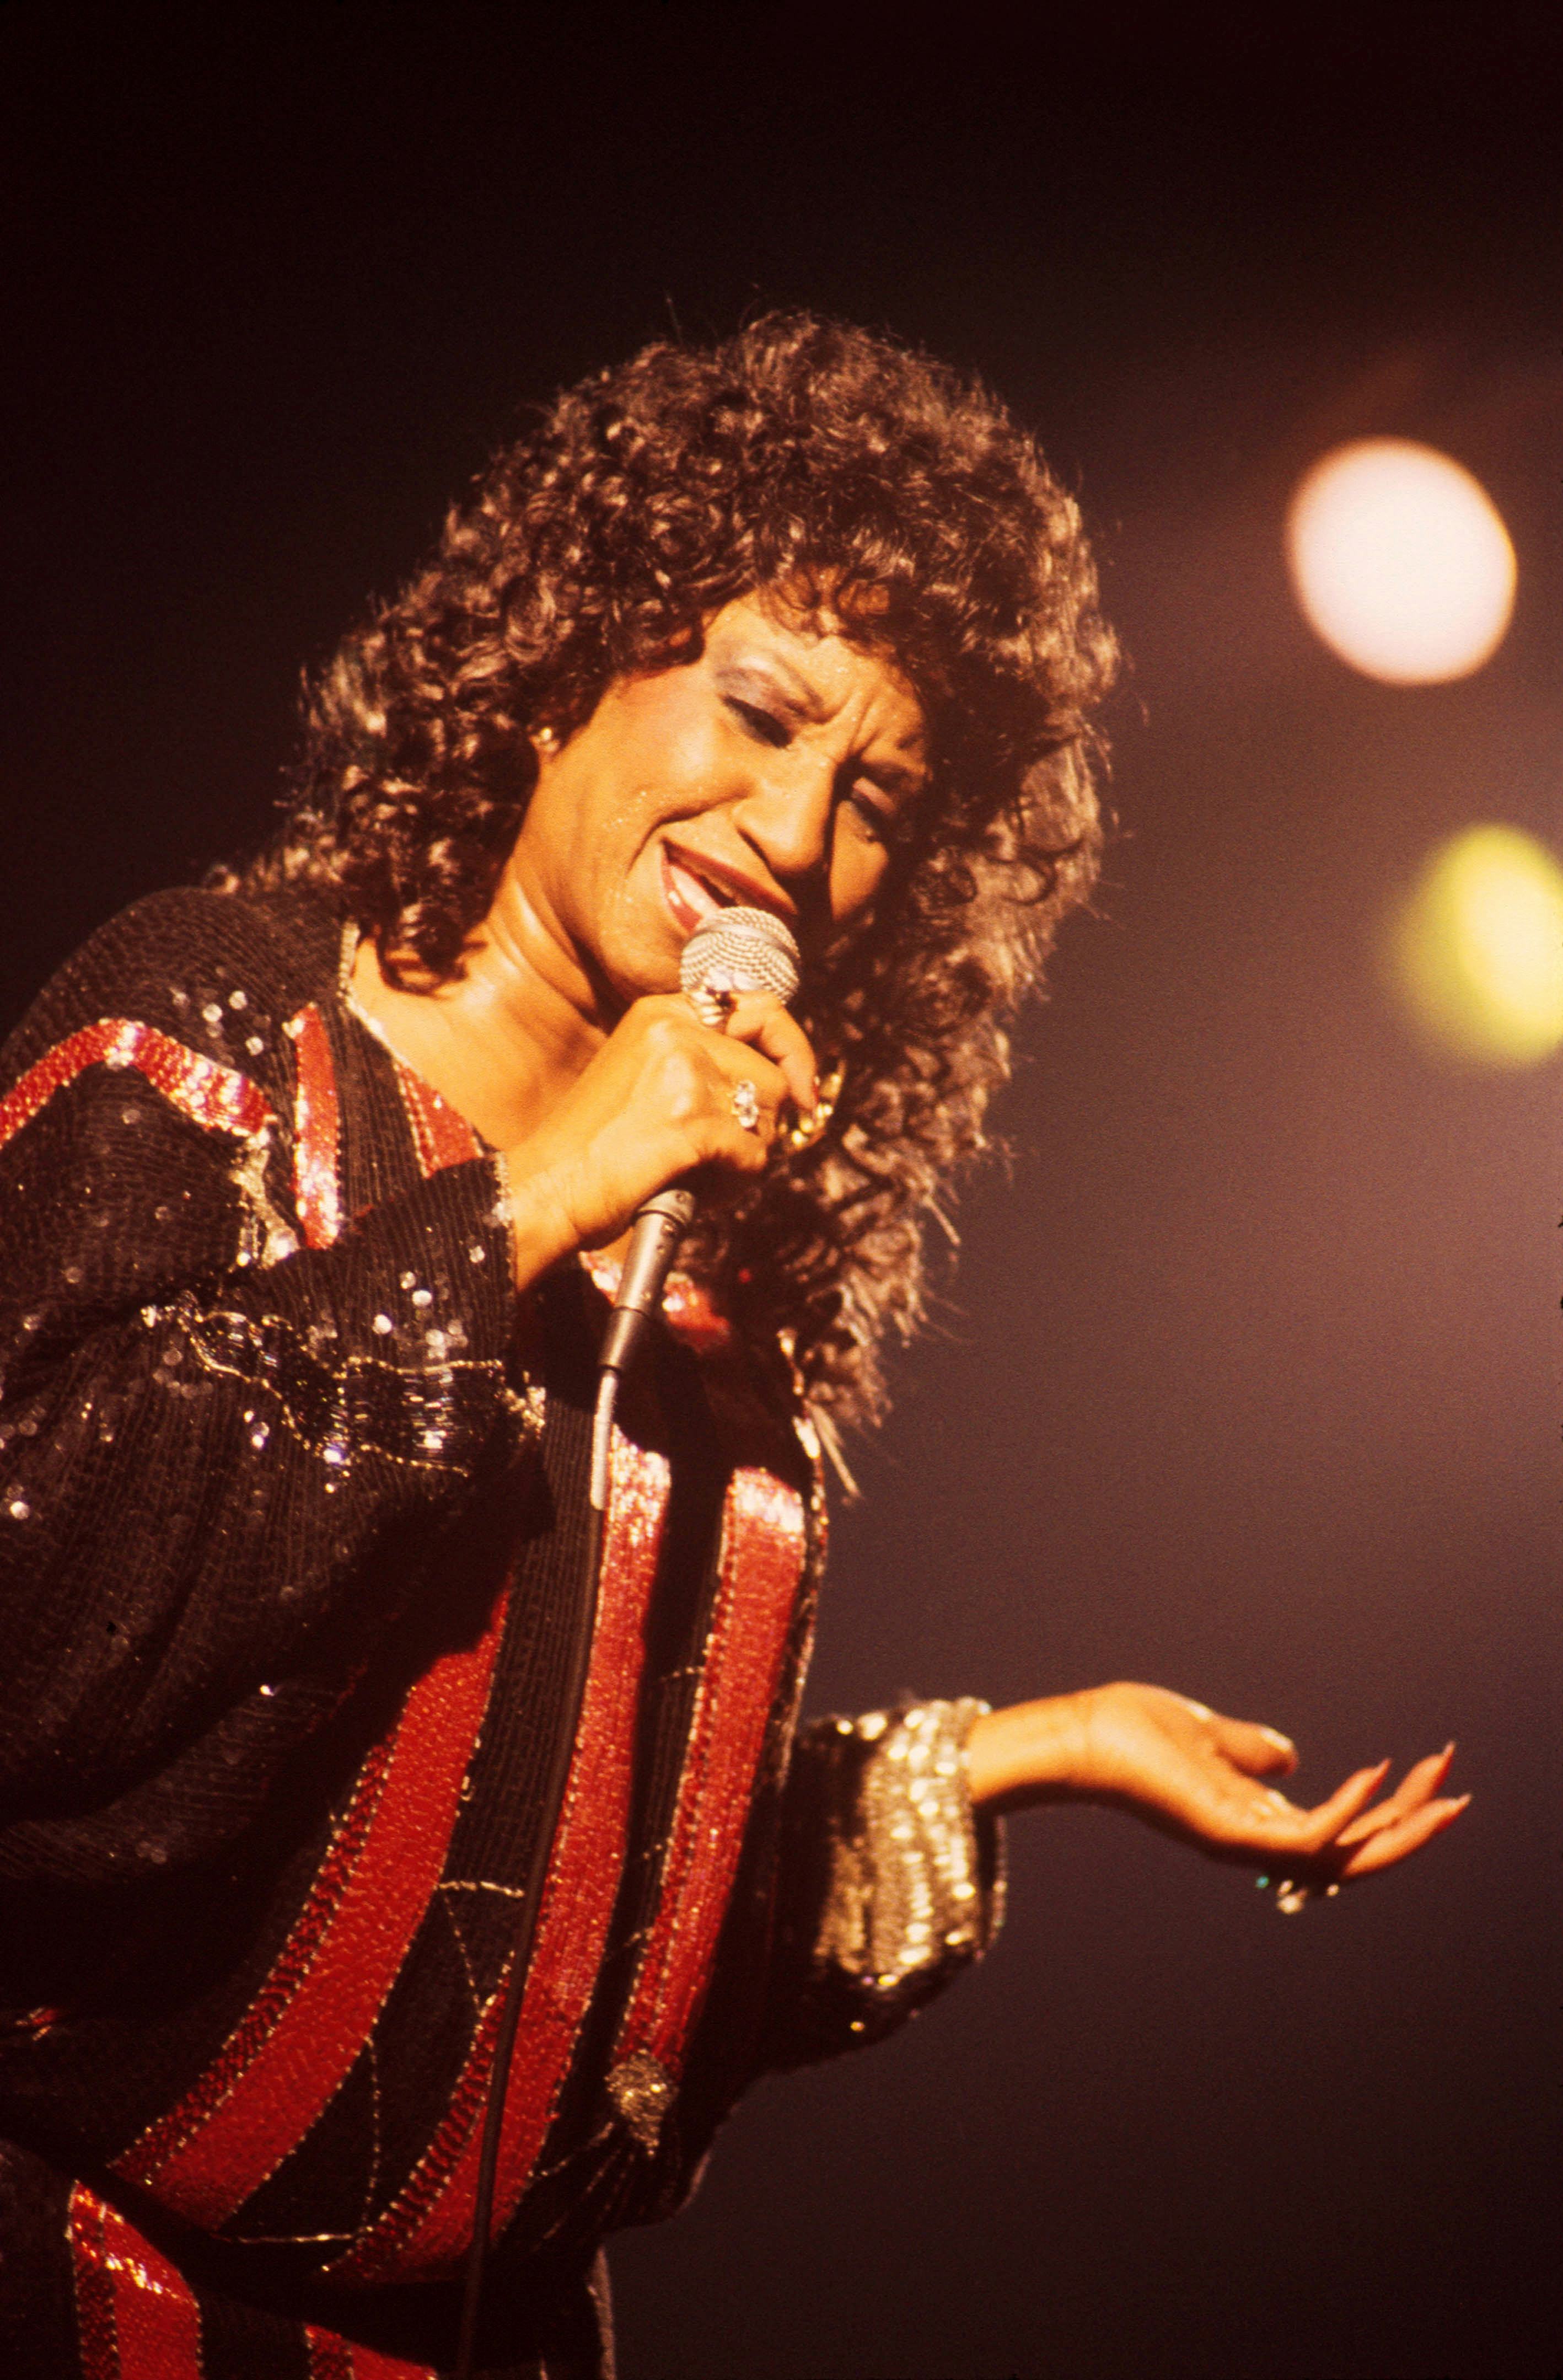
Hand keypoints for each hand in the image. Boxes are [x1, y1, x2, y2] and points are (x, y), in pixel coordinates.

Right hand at [500, 989, 816, 1279]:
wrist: (546, 1190)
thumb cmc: (591, 1149)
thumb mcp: (641, 1077)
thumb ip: (697, 1060)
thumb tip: (775, 1075)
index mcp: (659, 1013)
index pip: (756, 1007)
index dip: (789, 1045)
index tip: (799, 1084)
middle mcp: (673, 1030)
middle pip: (771, 1065)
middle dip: (776, 1108)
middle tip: (771, 1137)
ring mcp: (683, 1071)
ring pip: (769, 1110)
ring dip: (750, 1151)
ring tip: (704, 1172)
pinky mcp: (691, 1119)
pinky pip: (754, 1152)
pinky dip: (737, 1180)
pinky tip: (700, 1190)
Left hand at [964, 1682, 1467, 1889]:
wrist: (1082, 1736)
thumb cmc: (1134, 1732)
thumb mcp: (1210, 1735)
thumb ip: (1253, 1751)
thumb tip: (1290, 1757)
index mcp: (1255, 1821)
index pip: (1340, 1832)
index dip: (1389, 1811)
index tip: (1431, 1774)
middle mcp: (1256, 1842)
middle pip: (1355, 1854)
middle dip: (1412, 1826)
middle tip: (1459, 1790)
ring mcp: (1244, 1842)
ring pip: (1344, 1855)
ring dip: (1398, 1821)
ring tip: (1439, 1783)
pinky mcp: (1230, 1832)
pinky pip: (1304, 1834)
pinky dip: (1345, 1809)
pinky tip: (1374, 1773)